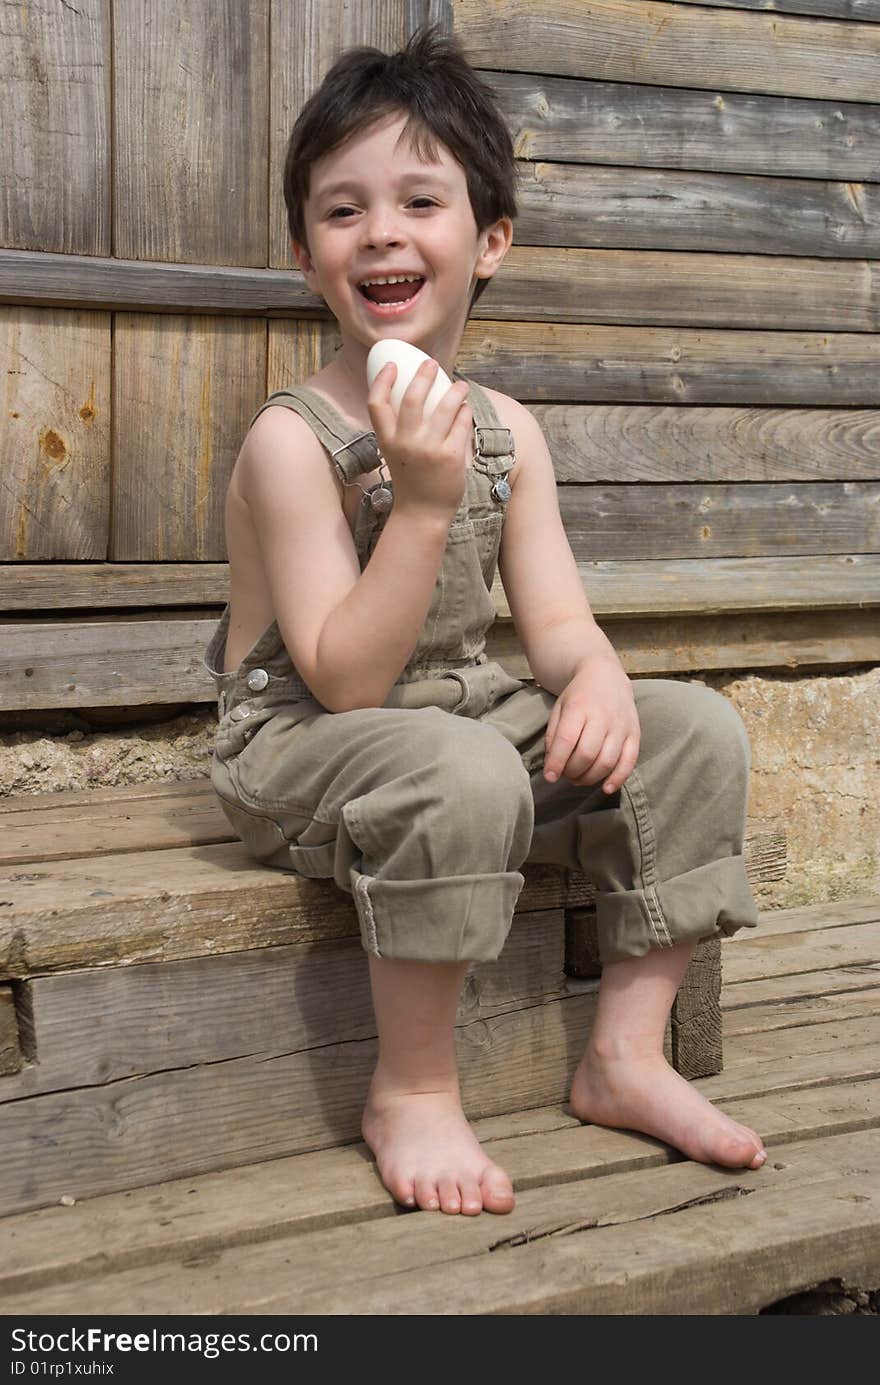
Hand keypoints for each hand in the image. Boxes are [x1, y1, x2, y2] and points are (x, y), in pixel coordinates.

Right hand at [367, 359, 472, 519]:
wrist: (422, 514)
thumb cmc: (411, 480)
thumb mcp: (395, 454)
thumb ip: (399, 430)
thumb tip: (416, 396)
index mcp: (387, 441)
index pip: (376, 404)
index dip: (382, 380)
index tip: (391, 365)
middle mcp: (405, 443)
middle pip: (412, 398)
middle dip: (423, 375)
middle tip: (432, 364)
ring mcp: (428, 450)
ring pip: (444, 407)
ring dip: (454, 391)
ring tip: (461, 385)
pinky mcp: (450, 457)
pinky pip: (461, 424)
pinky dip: (464, 413)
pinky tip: (465, 409)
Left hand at [543, 653, 639, 793]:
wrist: (605, 675)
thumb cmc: (578, 697)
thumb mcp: (559, 709)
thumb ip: (554, 737)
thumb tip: (553, 766)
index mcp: (579, 707)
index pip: (567, 741)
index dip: (556, 763)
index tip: (549, 777)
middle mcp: (602, 716)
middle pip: (587, 754)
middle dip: (572, 772)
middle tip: (565, 775)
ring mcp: (621, 725)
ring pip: (607, 761)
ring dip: (590, 778)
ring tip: (579, 779)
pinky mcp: (634, 733)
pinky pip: (629, 761)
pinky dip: (618, 778)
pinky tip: (605, 787)